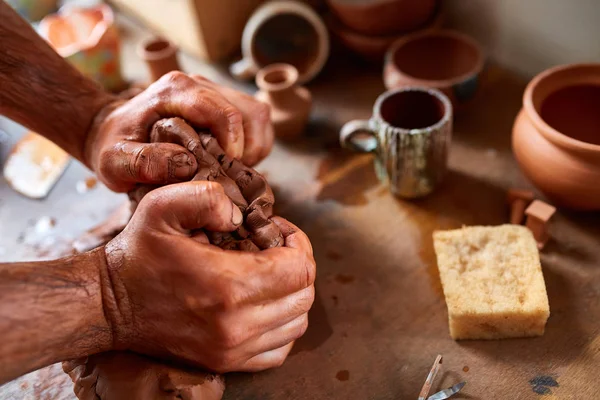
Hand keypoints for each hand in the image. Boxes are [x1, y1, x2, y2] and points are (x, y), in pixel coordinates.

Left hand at [86, 72, 273, 191]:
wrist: (110, 130)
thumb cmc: (114, 146)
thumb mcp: (115, 161)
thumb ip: (144, 162)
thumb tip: (186, 165)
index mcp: (177, 91)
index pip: (226, 114)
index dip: (234, 148)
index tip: (222, 172)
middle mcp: (199, 84)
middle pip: (251, 114)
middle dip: (248, 151)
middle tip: (227, 174)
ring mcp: (213, 91)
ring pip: (258, 116)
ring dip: (254, 148)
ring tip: (230, 169)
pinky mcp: (222, 102)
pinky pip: (255, 121)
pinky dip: (252, 145)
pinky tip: (230, 161)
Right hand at [100, 181, 314, 371]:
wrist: (108, 305)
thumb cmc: (139, 254)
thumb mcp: (162, 206)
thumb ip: (207, 197)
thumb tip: (241, 216)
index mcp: (228, 287)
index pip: (300, 269)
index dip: (298, 242)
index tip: (277, 230)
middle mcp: (236, 326)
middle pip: (303, 296)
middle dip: (298, 264)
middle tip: (275, 248)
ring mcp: (232, 350)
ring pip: (296, 323)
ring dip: (293, 293)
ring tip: (270, 273)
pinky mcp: (226, 363)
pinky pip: (279, 350)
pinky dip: (282, 324)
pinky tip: (265, 303)